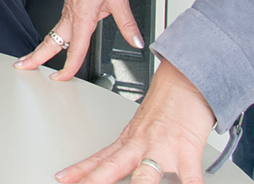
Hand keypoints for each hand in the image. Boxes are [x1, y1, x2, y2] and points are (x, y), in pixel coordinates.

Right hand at [14, 0, 141, 80]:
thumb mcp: (119, 1)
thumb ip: (127, 24)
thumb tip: (136, 41)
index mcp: (82, 19)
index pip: (75, 50)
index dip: (68, 67)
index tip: (60, 78)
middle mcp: (71, 18)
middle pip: (50, 43)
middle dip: (35, 57)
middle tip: (21, 67)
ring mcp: (67, 15)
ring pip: (50, 37)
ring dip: (38, 50)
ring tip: (27, 61)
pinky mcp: (67, 11)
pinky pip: (55, 30)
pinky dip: (47, 41)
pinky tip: (49, 45)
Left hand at [54, 61, 215, 183]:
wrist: (186, 80)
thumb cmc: (168, 102)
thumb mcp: (143, 126)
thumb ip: (133, 147)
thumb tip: (127, 162)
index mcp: (129, 139)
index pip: (99, 158)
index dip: (80, 170)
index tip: (62, 178)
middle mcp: (141, 144)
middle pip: (113, 167)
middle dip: (96, 181)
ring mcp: (163, 150)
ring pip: (146, 176)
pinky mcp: (187, 153)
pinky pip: (190, 179)